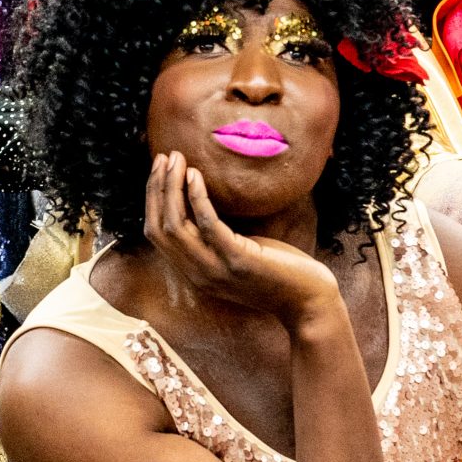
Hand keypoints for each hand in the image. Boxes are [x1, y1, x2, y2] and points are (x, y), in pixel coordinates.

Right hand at [143, 150, 341, 326]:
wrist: (308, 303)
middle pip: (159, 228)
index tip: (159, 170)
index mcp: (194, 272)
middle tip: (163, 158)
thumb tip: (203, 204)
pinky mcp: (238, 260)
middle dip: (156, 189)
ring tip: (176, 160)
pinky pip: (207, 225)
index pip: (156, 234)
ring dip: (171, 188)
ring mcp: (216, 269)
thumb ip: (215, 238)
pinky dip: (197, 197)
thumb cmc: (276, 273)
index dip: (153, 199)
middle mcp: (198, 273)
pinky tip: (196, 175)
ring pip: (176, 225)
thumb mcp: (236, 254)